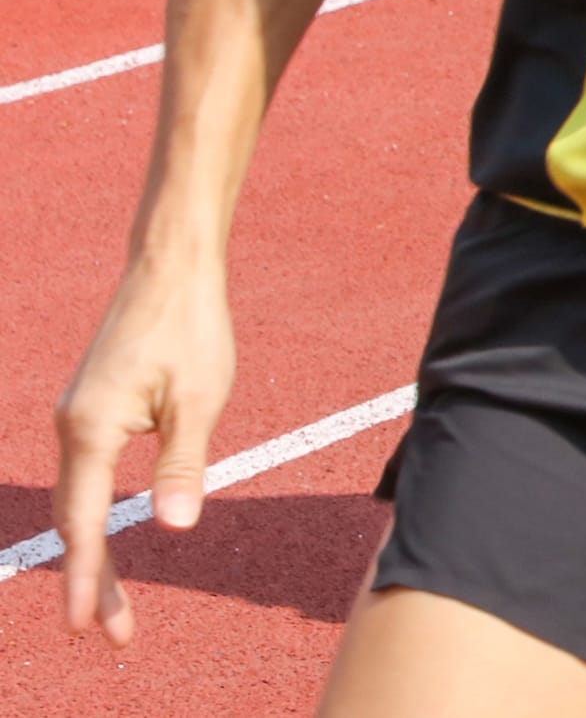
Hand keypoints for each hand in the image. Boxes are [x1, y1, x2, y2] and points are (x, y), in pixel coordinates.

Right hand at [49, 261, 236, 645]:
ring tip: (107, 600)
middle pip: (73, 522)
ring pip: (76, 501)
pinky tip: (104, 537)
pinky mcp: (92, 408)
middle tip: (109, 632)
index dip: (87, 580)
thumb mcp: (199, 399)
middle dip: (90, 579)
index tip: (86, 629)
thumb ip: (182, 464)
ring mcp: (77, 417)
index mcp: (92, 430)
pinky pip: (85, 476)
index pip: (84, 525)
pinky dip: (91, 516)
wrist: (172, 267)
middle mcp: (72, 428)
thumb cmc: (191, 327)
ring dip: (90, 550)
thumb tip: (173, 528)